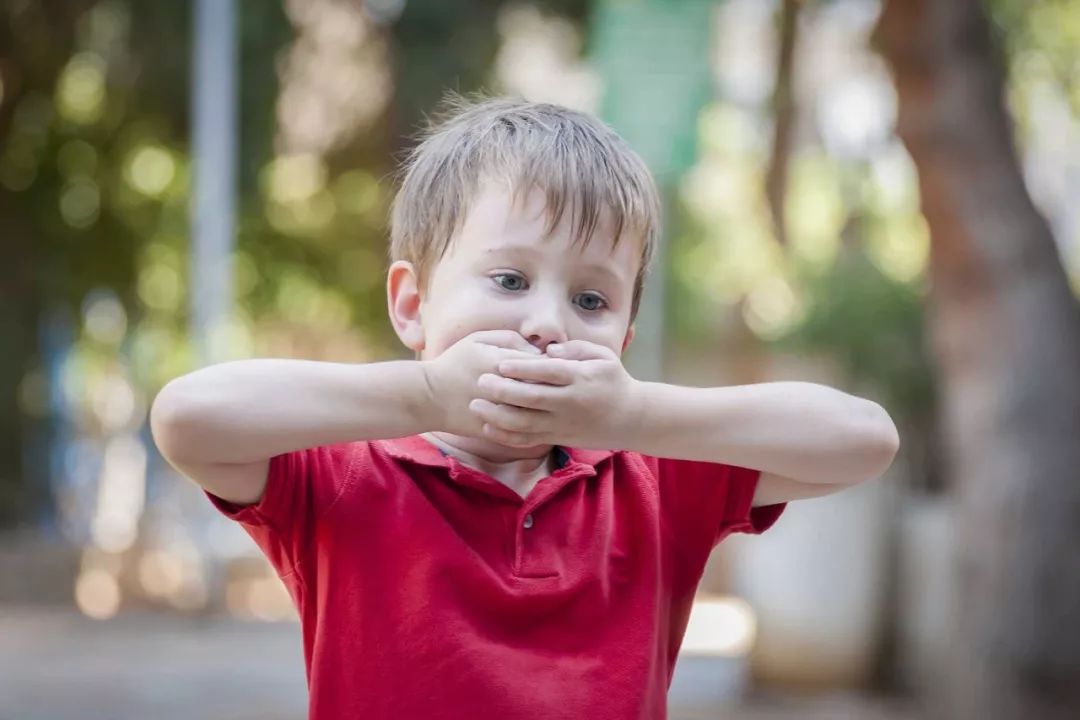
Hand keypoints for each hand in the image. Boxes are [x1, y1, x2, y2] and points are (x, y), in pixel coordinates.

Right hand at [421, 331, 542, 435]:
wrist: (427, 397)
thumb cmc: (454, 364)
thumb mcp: (477, 340)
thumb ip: (509, 338)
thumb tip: (536, 349)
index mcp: (499, 362)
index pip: (541, 363)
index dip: (550, 365)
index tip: (549, 367)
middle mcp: (501, 388)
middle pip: (542, 388)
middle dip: (550, 386)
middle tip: (552, 385)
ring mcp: (497, 411)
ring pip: (535, 411)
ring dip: (542, 407)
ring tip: (542, 402)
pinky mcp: (494, 430)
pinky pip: (522, 430)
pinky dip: (531, 424)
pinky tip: (531, 417)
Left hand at [469, 340, 641, 449]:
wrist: (631, 419)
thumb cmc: (614, 381)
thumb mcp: (603, 357)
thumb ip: (576, 348)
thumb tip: (548, 349)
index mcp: (580, 379)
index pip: (547, 373)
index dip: (522, 368)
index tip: (501, 363)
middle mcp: (570, 403)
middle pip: (531, 398)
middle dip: (503, 390)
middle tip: (480, 381)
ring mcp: (562, 423)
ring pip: (525, 423)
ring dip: (498, 416)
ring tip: (475, 405)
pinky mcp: (558, 438)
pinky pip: (528, 440)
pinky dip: (506, 436)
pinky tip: (487, 428)